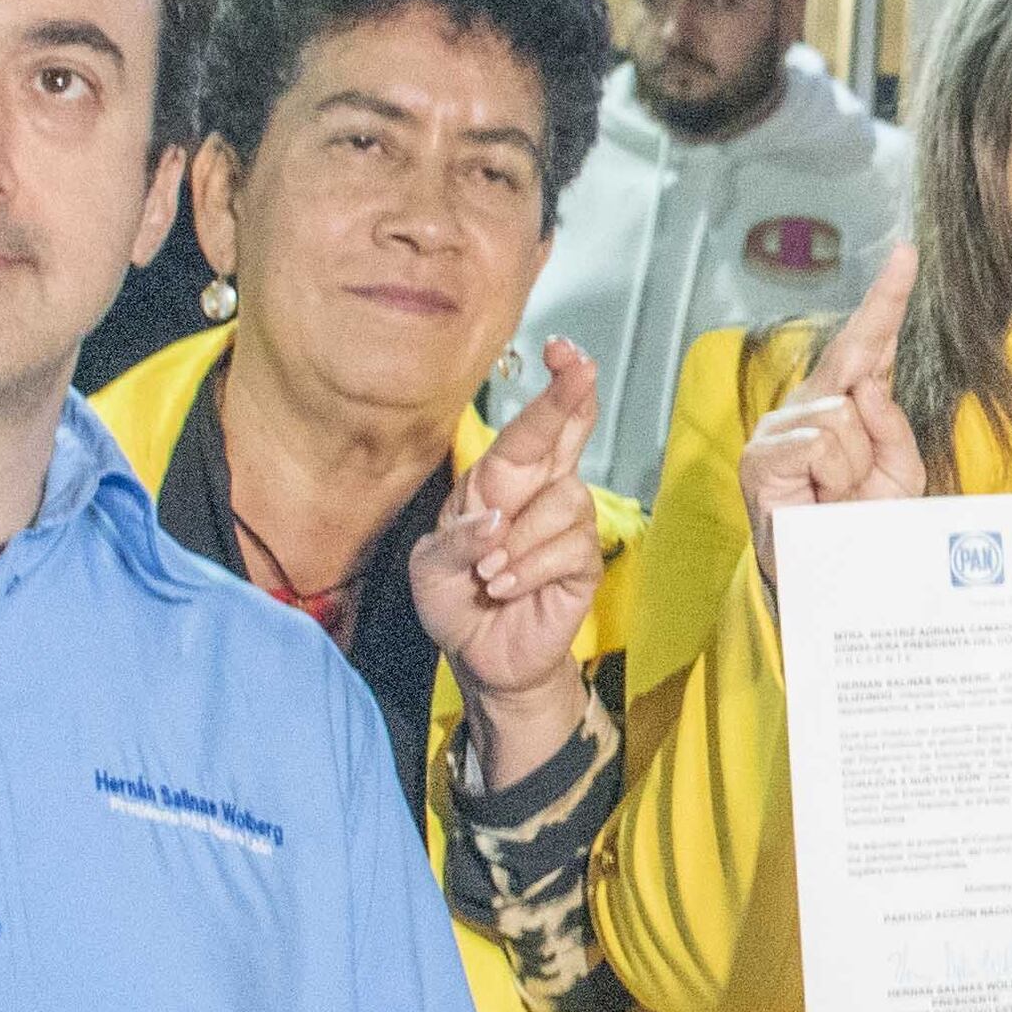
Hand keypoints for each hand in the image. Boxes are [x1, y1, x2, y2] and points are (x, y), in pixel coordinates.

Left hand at [417, 339, 606, 789]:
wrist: (481, 659)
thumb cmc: (455, 602)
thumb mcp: (430, 569)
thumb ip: (456, 540)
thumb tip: (494, 520)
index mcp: (499, 484)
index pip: (531, 430)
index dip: (553, 391)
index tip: (562, 352)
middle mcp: (538, 495)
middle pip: (566, 437)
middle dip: (570, 400)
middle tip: (577, 368)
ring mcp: (566, 527)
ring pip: (562, 500)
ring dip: (518, 540)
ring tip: (490, 573)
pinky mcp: (581, 564)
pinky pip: (565, 548)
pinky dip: (527, 569)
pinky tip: (505, 587)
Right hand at [743, 244, 922, 592]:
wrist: (832, 582)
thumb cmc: (862, 528)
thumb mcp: (898, 475)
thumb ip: (891, 425)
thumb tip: (862, 387)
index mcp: (847, 405)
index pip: (869, 343)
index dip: (887, 297)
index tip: (908, 253)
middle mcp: (809, 406)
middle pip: (858, 370)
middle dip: (876, 435)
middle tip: (856, 486)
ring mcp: (780, 428)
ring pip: (843, 415)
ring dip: (855, 467)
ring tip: (837, 498)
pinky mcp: (761, 455)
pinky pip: (819, 439)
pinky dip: (833, 473)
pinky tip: (818, 497)